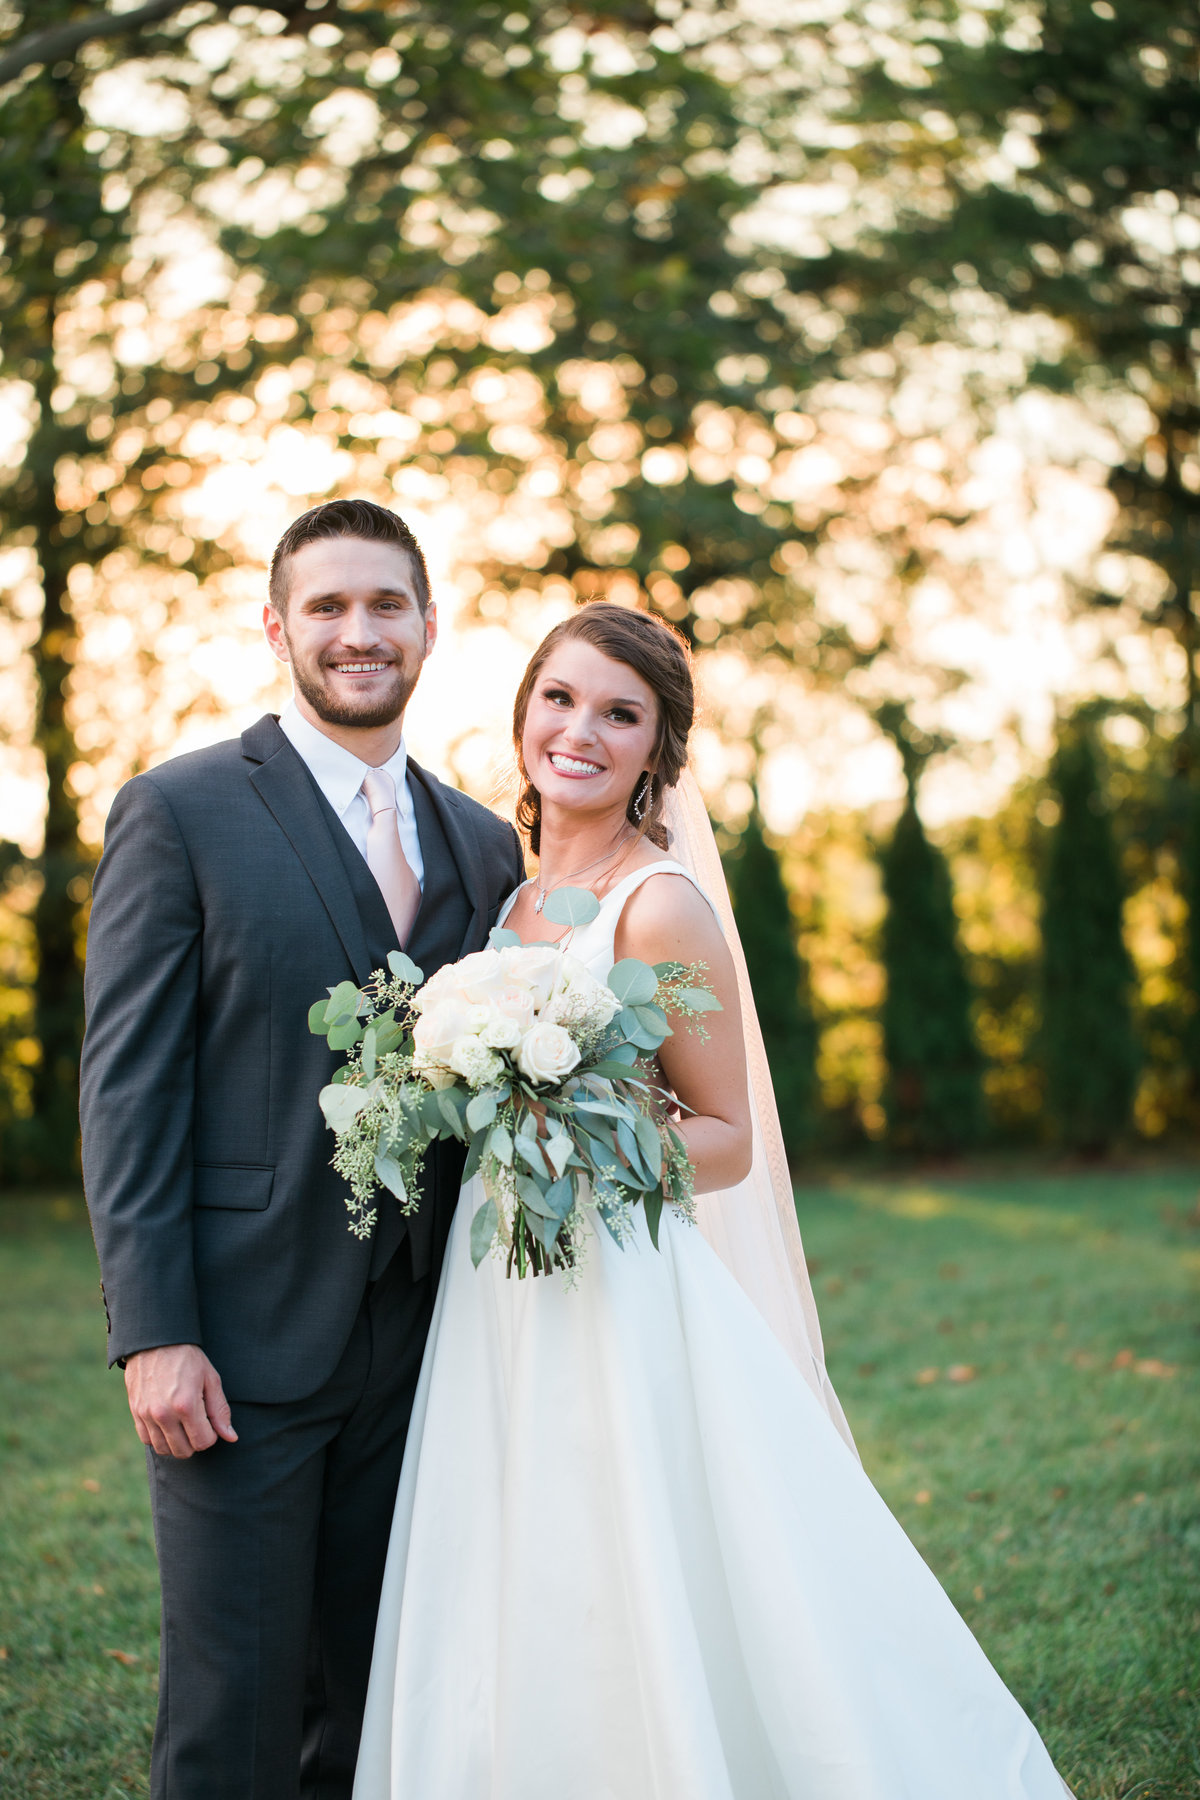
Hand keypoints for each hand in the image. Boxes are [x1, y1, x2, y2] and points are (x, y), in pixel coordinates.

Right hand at [124, 1343, 237, 1458]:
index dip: (211, 1435)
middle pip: (183, 1451)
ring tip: (182, 1424)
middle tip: (197, 1423)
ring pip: (164, 1449)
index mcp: (186, 1405)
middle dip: (195, 1441)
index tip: (210, 1422)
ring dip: (177, 1442)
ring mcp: (147, 1415)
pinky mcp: (135, 1413)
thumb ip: (220, 1410)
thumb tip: (230, 1437)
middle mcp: (164, 1414)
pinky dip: (159, 1437)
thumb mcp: (210, 1379)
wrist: (155, 1341)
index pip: (203, 1443)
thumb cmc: (187, 1358)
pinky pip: (147, 1440)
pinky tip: (167, 1423)